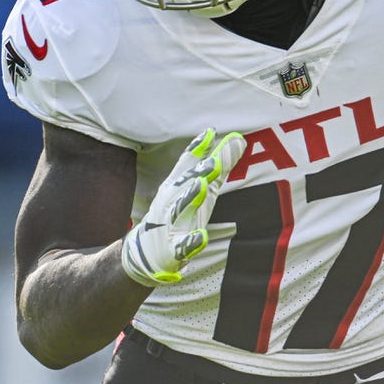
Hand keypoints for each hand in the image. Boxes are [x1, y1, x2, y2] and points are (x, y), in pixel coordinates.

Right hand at [121, 129, 245, 286]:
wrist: (146, 251)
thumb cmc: (179, 212)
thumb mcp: (197, 187)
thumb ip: (218, 164)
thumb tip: (238, 138)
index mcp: (176, 186)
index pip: (187, 165)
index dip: (197, 149)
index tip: (210, 132)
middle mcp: (171, 201)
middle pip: (185, 184)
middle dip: (199, 172)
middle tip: (215, 161)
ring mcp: (171, 224)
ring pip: (180, 209)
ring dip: (190, 197)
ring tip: (202, 186)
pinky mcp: (174, 248)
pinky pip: (183, 246)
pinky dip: (192, 242)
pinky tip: (202, 237)